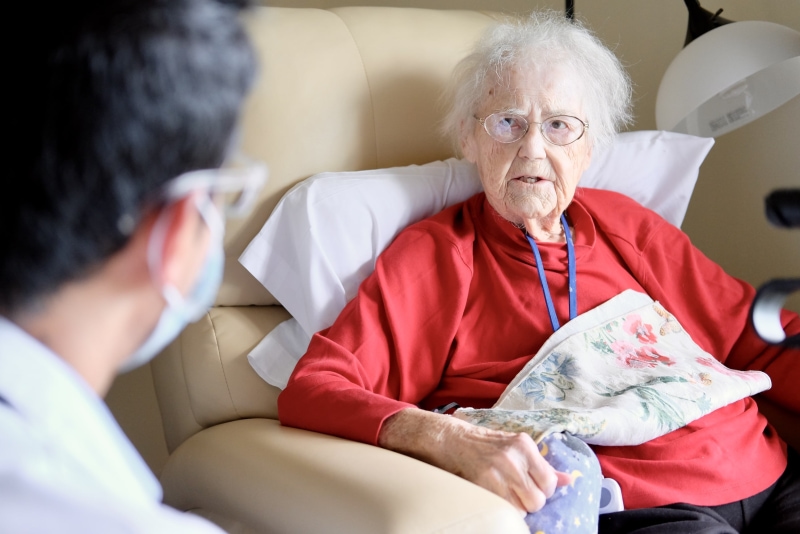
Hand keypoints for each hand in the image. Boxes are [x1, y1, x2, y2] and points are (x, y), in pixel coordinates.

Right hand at [378, 408, 567, 512]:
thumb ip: (541, 465)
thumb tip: (569, 480)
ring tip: (504, 494)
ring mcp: (497, 471)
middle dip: (530, 501)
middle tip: (516, 493)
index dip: (543, 490)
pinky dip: (503, 508)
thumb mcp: (515, 447)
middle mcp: (513, 456)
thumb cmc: (483, 444)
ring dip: (516, 506)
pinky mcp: (482, 483)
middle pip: (537, 499)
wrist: (449, 440)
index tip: (531, 487)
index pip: (550, 482)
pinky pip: (504, 509)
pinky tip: (494, 497)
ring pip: (522, 508)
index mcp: (524, 444)